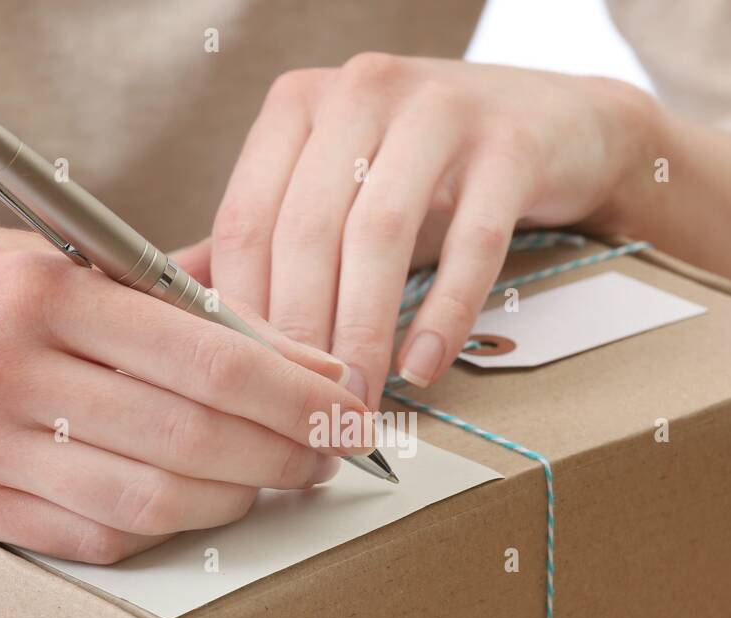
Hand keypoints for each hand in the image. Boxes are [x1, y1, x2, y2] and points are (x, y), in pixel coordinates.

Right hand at [0, 223, 366, 562]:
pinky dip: (167, 525)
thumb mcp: (56, 255)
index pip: (210, 360)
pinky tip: (196, 503)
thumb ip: (172, 300)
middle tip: (326, 453)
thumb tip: (295, 354)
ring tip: (272, 479)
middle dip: (286, 452)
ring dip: (238, 498)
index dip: (299, 394)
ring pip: (154, 498)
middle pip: (194, 437)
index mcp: (43, 290)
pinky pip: (99, 535)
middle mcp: (8, 370)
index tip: (348, 407)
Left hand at [198, 55, 652, 406]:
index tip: (245, 388)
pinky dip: (443, 315)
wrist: (556, 124)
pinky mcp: (509, 144)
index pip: (247, 220)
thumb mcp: (337, 191)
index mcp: (299, 107)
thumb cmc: (429, 173)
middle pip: (307, 232)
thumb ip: (263, 242)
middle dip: (302, 338)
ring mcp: (438, 110)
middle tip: (304, 413)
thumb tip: (174, 315)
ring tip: (357, 403)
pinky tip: (423, 367)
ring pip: (379, 237)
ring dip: (363, 334)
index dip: (242, 315)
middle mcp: (360, 92)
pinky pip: (469, 244)